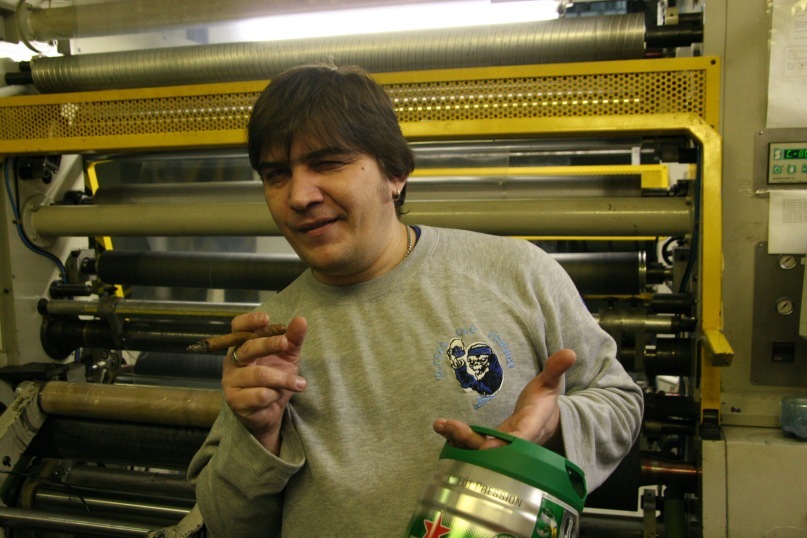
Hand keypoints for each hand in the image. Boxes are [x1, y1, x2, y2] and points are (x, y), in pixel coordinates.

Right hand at [222, 312, 307, 454]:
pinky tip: (278, 396)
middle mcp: (232, 362)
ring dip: (283, 379)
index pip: (238, 328)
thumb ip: (293, 339)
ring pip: (258, 374)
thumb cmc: (275, 380)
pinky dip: (274, 394)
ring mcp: (231, 382)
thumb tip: (301, 320)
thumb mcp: (287, 357)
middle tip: (285, 344)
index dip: (249, 321)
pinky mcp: (235, 401)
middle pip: (248, 348)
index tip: (267, 319)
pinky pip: (259, 395)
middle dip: (269, 344)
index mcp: (243, 346)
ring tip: (299, 383)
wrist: (270, 413)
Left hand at [433, 348, 575, 450]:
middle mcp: (515, 442)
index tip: (487, 446)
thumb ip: (556, 369)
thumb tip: (570, 352)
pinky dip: (458, 439)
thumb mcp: (550, 383)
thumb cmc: (544, 401)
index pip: (519, 439)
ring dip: (458, 439)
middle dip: (469, 440)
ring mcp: (501, 446)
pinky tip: (442, 429)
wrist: (544, 420)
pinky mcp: (490, 445)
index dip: (503, 444)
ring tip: (439, 425)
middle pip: (492, 449)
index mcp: (531, 427)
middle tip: (448, 426)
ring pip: (478, 449)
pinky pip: (473, 446)